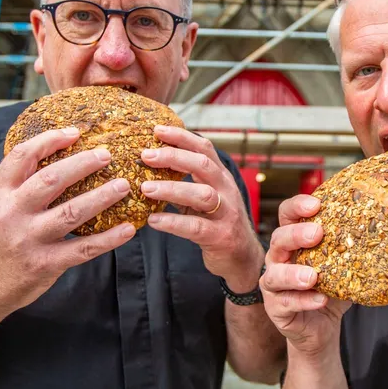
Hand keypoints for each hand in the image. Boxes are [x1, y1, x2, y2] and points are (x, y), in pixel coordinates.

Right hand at [0, 128, 135, 312]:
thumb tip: (54, 160)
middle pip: (51, 179)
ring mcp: (28, 240)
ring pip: (71, 212)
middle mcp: (11, 214)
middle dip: (82, 164)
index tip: (75, 133)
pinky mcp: (44, 265)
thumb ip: (16, 188)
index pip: (21, 156)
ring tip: (124, 186)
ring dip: (102, 197)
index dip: (49, 140)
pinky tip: (128, 230)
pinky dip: (108, 239)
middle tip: (107, 155)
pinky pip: (82, 249)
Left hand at [140, 125, 263, 286]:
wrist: (242, 259)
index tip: (157, 130)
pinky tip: (153, 220)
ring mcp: (227, 214)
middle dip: (174, 157)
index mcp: (221, 177)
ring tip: (145, 188)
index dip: (182, 137)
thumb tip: (150, 166)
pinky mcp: (221, 237)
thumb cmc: (216, 224)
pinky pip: (196, 227)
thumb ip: (186, 182)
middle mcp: (227, 191)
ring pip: (202, 195)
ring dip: (171, 189)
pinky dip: (173, 222)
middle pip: (203, 165)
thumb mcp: (205, 198)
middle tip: (146, 156)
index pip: (204, 148)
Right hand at [260, 194, 350, 356]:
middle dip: (296, 235)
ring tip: (313, 276)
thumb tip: (387, 225)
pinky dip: (303, 301)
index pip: (287, 215)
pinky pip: (285, 303)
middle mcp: (278, 258)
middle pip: (278, 239)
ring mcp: (273, 284)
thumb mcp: (344, 263)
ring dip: (293, 273)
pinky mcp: (275, 308)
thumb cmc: (332, 288)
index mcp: (293, 241)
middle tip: (317, 234)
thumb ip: (353, 246)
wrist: (322, 326)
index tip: (316, 204)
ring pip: (274, 274)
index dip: (297, 206)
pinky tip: (321, 299)